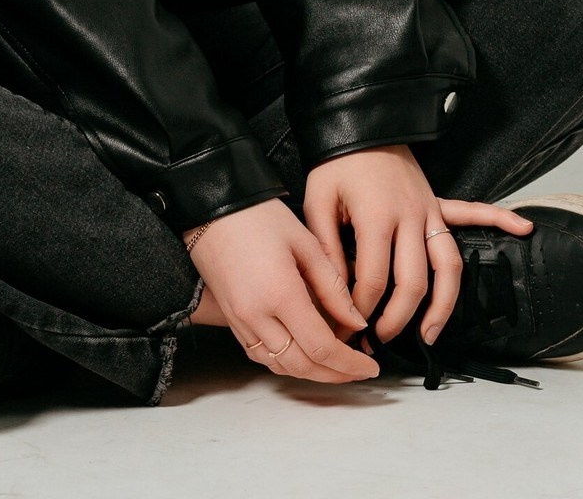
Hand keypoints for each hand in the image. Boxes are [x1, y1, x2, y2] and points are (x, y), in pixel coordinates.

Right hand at [182, 198, 379, 383]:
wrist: (211, 207)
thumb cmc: (258, 215)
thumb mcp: (305, 242)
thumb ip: (333, 287)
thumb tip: (356, 322)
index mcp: (280, 294)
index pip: (322, 347)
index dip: (350, 364)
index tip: (371, 366)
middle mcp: (256, 316)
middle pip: (302, 366)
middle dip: (334, 375)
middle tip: (358, 370)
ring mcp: (240, 321)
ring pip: (280, 366)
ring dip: (311, 373)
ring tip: (336, 366)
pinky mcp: (231, 320)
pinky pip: (261, 355)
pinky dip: (285, 362)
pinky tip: (303, 354)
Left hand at [303, 145, 535, 347]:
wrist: (357, 123)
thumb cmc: (335, 163)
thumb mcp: (317, 201)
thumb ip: (327, 248)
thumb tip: (334, 294)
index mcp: (376, 218)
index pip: (373, 279)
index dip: (360, 310)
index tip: (348, 328)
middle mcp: (410, 217)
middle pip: (414, 282)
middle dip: (398, 318)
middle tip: (381, 338)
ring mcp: (429, 209)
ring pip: (448, 265)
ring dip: (443, 304)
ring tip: (431, 334)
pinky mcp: (437, 201)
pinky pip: (472, 212)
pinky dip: (499, 218)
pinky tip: (522, 228)